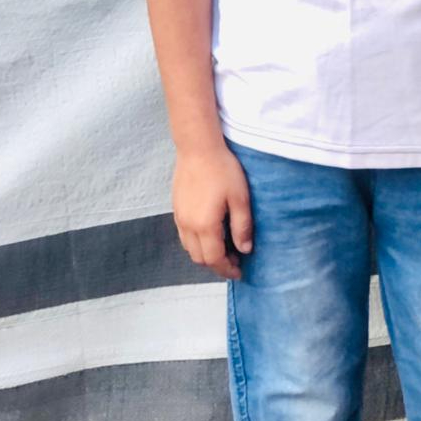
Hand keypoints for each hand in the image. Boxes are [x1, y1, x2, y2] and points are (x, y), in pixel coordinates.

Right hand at [172, 146, 253, 280]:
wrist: (198, 148)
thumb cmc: (223, 170)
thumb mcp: (240, 198)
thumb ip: (242, 226)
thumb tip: (245, 249)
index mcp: (205, 226)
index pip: (215, 259)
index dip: (227, 270)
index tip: (240, 272)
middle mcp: (188, 226)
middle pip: (200, 258)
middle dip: (217, 264)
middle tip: (235, 260)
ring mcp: (179, 218)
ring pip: (190, 249)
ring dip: (206, 254)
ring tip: (224, 248)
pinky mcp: (176, 209)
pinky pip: (184, 236)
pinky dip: (197, 243)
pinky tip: (211, 233)